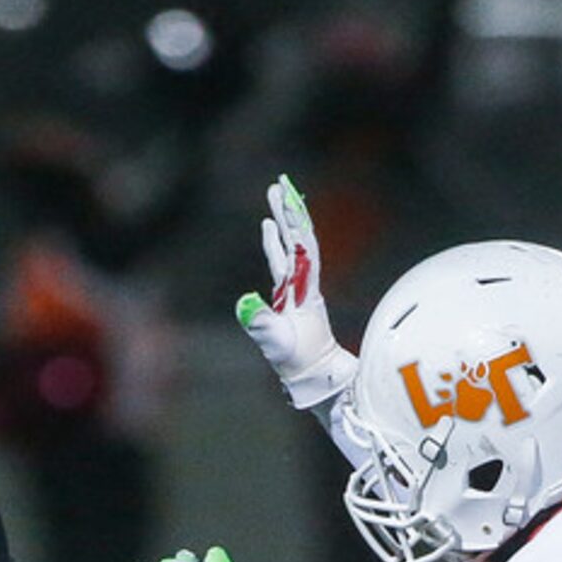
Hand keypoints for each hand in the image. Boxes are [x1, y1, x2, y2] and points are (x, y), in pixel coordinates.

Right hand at [234, 175, 355, 409]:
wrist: (315, 376)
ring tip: (273, 197)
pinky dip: (278, 242)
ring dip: (283, 222)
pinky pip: (286, 261)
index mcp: (302, 289)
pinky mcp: (293, 296)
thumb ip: (261, 323)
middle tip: (278, 185)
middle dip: (288, 212)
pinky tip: (269, 229)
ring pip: (292, 247)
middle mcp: (303, 283)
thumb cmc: (298, 362)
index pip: (298, 249)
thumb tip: (245, 300)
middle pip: (297, 239)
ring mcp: (298, 288)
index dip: (291, 225)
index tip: (281, 201)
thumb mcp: (277, 343)